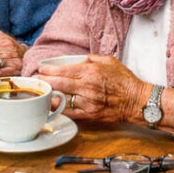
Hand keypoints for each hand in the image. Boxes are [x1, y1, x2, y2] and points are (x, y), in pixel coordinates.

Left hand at [36, 55, 150, 123]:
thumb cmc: (124, 80)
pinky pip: (68, 112)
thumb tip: (74, 59)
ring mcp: (87, 102)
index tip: (40, 69)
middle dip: (42, 81)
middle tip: (35, 79)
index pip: (61, 70)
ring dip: (48, 95)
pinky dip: (57, 108)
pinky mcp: (89, 114)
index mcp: (90, 72)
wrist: (137, 101)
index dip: (47, 70)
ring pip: (60, 99)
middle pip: (57, 84)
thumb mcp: (108, 61)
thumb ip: (89, 58)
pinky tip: (51, 103)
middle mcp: (86, 87)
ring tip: (41, 90)